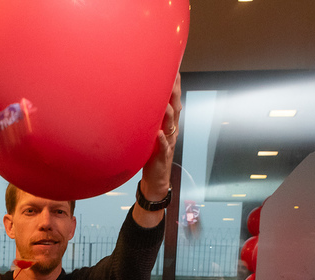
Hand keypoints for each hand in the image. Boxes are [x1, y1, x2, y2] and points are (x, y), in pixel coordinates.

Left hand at [140, 73, 181, 200]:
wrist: (156, 176)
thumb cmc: (152, 150)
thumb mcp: (151, 129)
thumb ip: (149, 114)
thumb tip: (139, 96)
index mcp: (169, 122)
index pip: (174, 100)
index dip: (175, 85)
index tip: (174, 68)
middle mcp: (171, 130)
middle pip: (176, 108)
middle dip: (174, 93)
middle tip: (173, 77)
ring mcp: (168, 142)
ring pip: (170, 126)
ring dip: (169, 115)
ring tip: (166, 104)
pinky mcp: (162, 155)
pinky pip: (163, 146)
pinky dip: (161, 140)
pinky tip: (158, 133)